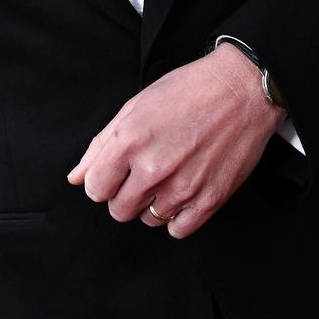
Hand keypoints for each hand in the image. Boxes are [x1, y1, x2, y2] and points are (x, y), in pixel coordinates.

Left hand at [67, 46, 282, 238]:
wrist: (243, 89)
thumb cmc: (189, 90)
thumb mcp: (136, 107)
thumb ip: (101, 145)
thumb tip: (76, 177)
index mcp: (129, 142)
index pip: (95, 189)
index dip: (104, 180)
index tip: (118, 171)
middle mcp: (153, 169)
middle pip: (119, 209)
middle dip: (126, 194)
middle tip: (146, 171)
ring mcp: (183, 187)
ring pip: (148, 220)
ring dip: (153, 203)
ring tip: (171, 175)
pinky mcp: (210, 199)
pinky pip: (178, 229)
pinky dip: (178, 216)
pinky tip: (185, 192)